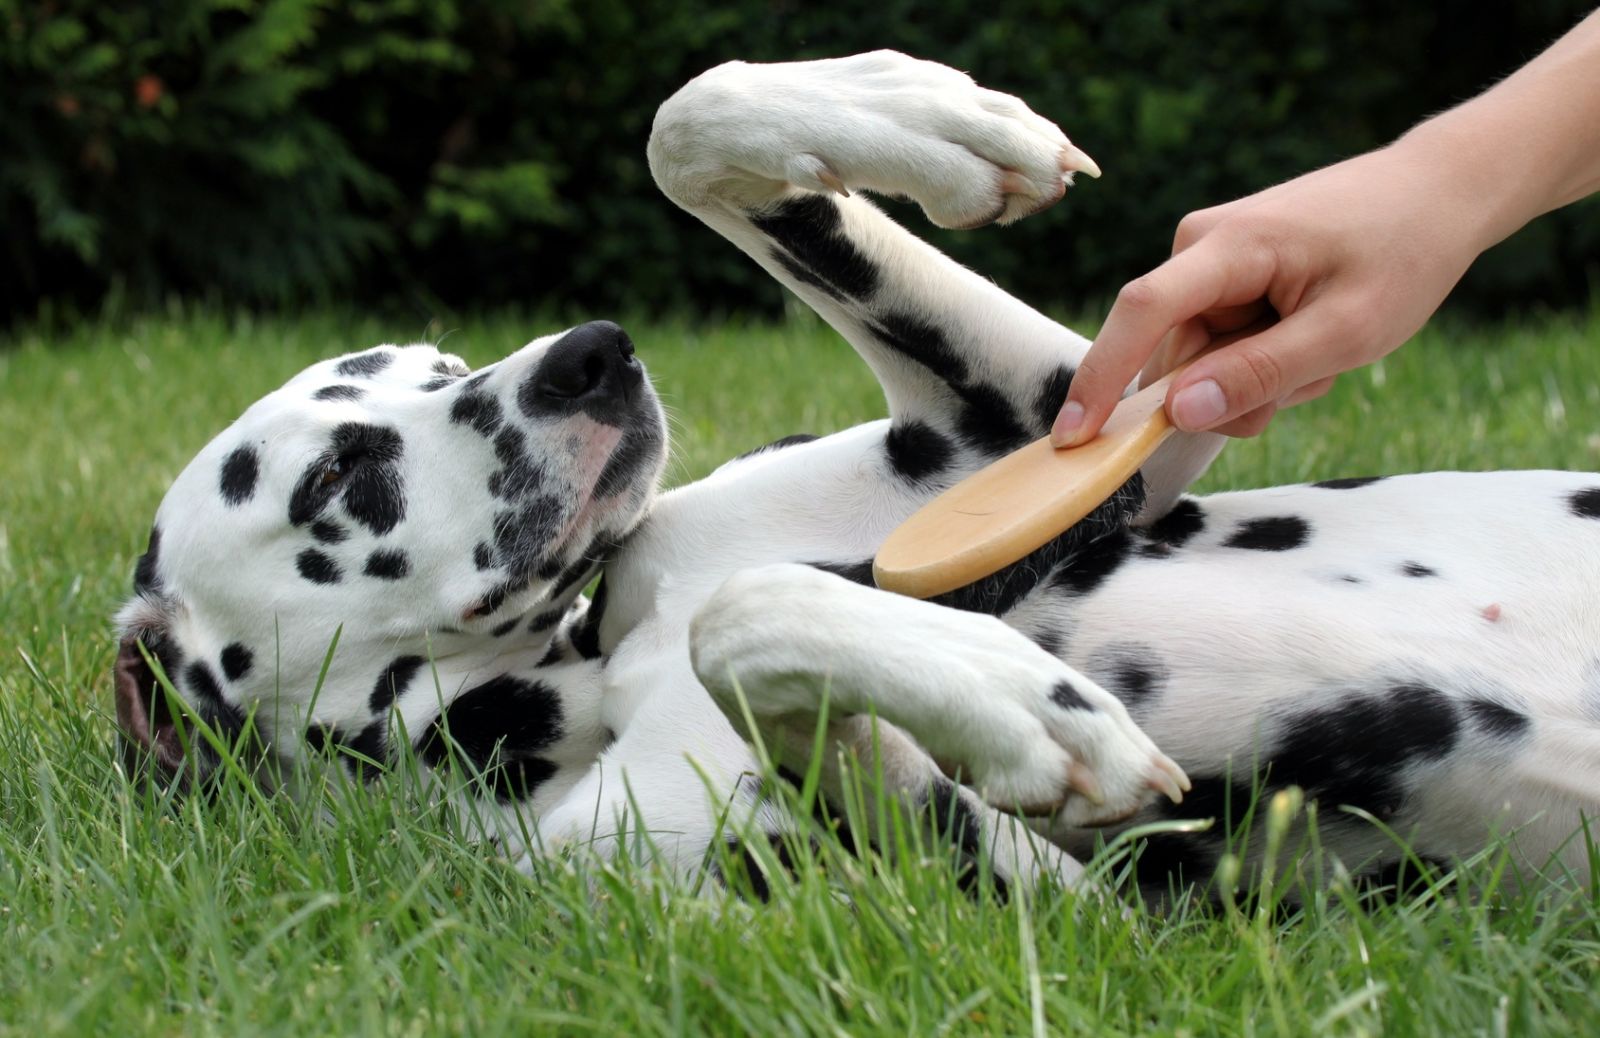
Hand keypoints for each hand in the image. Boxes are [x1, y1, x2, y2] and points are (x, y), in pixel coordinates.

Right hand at [1052, 141, 1493, 442]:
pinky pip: (1217, 345)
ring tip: (1322, 352)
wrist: (1437, 191)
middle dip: (1232, 393)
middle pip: (1175, 357)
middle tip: (1312, 382)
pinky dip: (1263, 360)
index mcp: (1226, 247)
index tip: (1073, 438)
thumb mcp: (1345, 331)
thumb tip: (1176, 412)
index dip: (1101, 377)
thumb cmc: (1402, 253)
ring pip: (1198, 361)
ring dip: (1256, 379)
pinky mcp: (1222, 275)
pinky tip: (1311, 338)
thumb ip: (1258, 374)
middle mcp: (1197, 246)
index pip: (1140, 313)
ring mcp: (1207, 262)